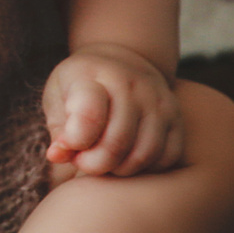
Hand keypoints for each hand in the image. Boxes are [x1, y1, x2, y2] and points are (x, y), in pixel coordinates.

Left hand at [42, 44, 183, 176]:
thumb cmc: (81, 87)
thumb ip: (58, 130)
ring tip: (104, 160)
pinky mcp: (177, 118)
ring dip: (119, 169)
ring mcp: (159, 101)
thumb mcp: (57, 98)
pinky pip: (167, 157)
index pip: (89, 116)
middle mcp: (132, 85)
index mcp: (94, 75)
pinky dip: (146, 168)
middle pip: (116, 144)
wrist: (122, 62)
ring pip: (144, 155)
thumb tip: (57, 156)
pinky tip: (128, 158)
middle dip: (93, 164)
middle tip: (83, 160)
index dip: (74, 142)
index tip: (66, 145)